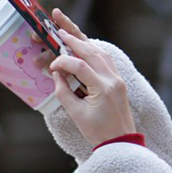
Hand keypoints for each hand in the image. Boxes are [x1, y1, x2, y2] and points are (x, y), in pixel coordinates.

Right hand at [47, 8, 136, 147]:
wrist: (120, 142)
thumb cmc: (97, 132)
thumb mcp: (75, 114)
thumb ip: (63, 91)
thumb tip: (56, 73)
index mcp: (102, 88)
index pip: (80, 66)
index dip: (63, 62)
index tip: (51, 66)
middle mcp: (112, 80)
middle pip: (92, 53)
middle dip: (74, 40)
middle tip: (58, 30)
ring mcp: (117, 79)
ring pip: (101, 53)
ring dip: (84, 44)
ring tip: (69, 35)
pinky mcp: (118, 82)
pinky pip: (106, 61)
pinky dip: (94, 52)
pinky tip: (84, 48)